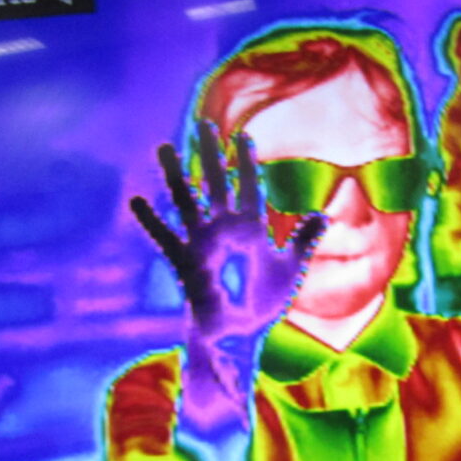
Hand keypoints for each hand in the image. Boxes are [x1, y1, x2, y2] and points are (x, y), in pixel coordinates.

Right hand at [131, 123, 324, 343]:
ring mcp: (203, 243)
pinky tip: (136, 200)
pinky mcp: (186, 263)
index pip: (249, 186)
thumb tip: (324, 215)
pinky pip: (165, 238)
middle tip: (202, 124)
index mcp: (250, 228)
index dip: (247, 162)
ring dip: (176, 175)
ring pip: (187, 201)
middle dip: (210, 154)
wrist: (237, 336)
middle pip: (216, 183)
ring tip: (165, 149)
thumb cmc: (261, 303)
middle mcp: (224, 229)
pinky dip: (151, 220)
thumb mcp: (288, 269)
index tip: (243, 135)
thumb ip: (303, 240)